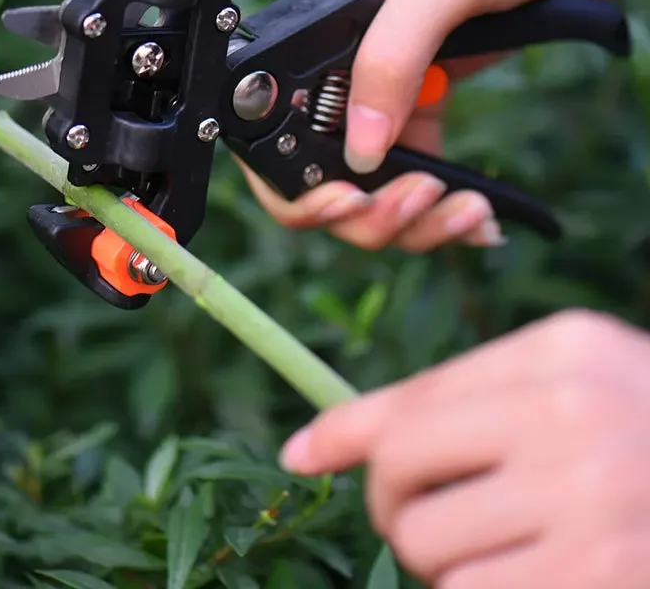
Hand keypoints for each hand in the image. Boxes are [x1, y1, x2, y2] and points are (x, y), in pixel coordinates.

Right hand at [238, 0, 649, 252]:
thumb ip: (390, 57)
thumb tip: (360, 152)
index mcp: (316, 39)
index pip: (272, 137)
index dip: (298, 187)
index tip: (350, 202)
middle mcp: (339, 76)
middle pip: (321, 181)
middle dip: (368, 214)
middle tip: (423, 201)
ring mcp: (382, 98)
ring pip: (370, 193)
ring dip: (413, 222)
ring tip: (469, 211)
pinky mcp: (422, 112)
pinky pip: (413, 182)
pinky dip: (441, 214)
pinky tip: (479, 217)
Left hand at [280, 310, 649, 587]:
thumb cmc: (638, 423)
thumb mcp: (556, 383)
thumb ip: (443, 401)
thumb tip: (304, 448)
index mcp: (560, 356)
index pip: (410, 404)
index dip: (346, 436)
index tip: (304, 455)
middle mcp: (577, 421)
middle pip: (401, 478)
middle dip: (394, 504)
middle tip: (424, 510)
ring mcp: (597, 509)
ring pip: (431, 553)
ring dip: (441, 559)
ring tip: (497, 542)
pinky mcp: (606, 581)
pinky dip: (481, 587)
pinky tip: (533, 568)